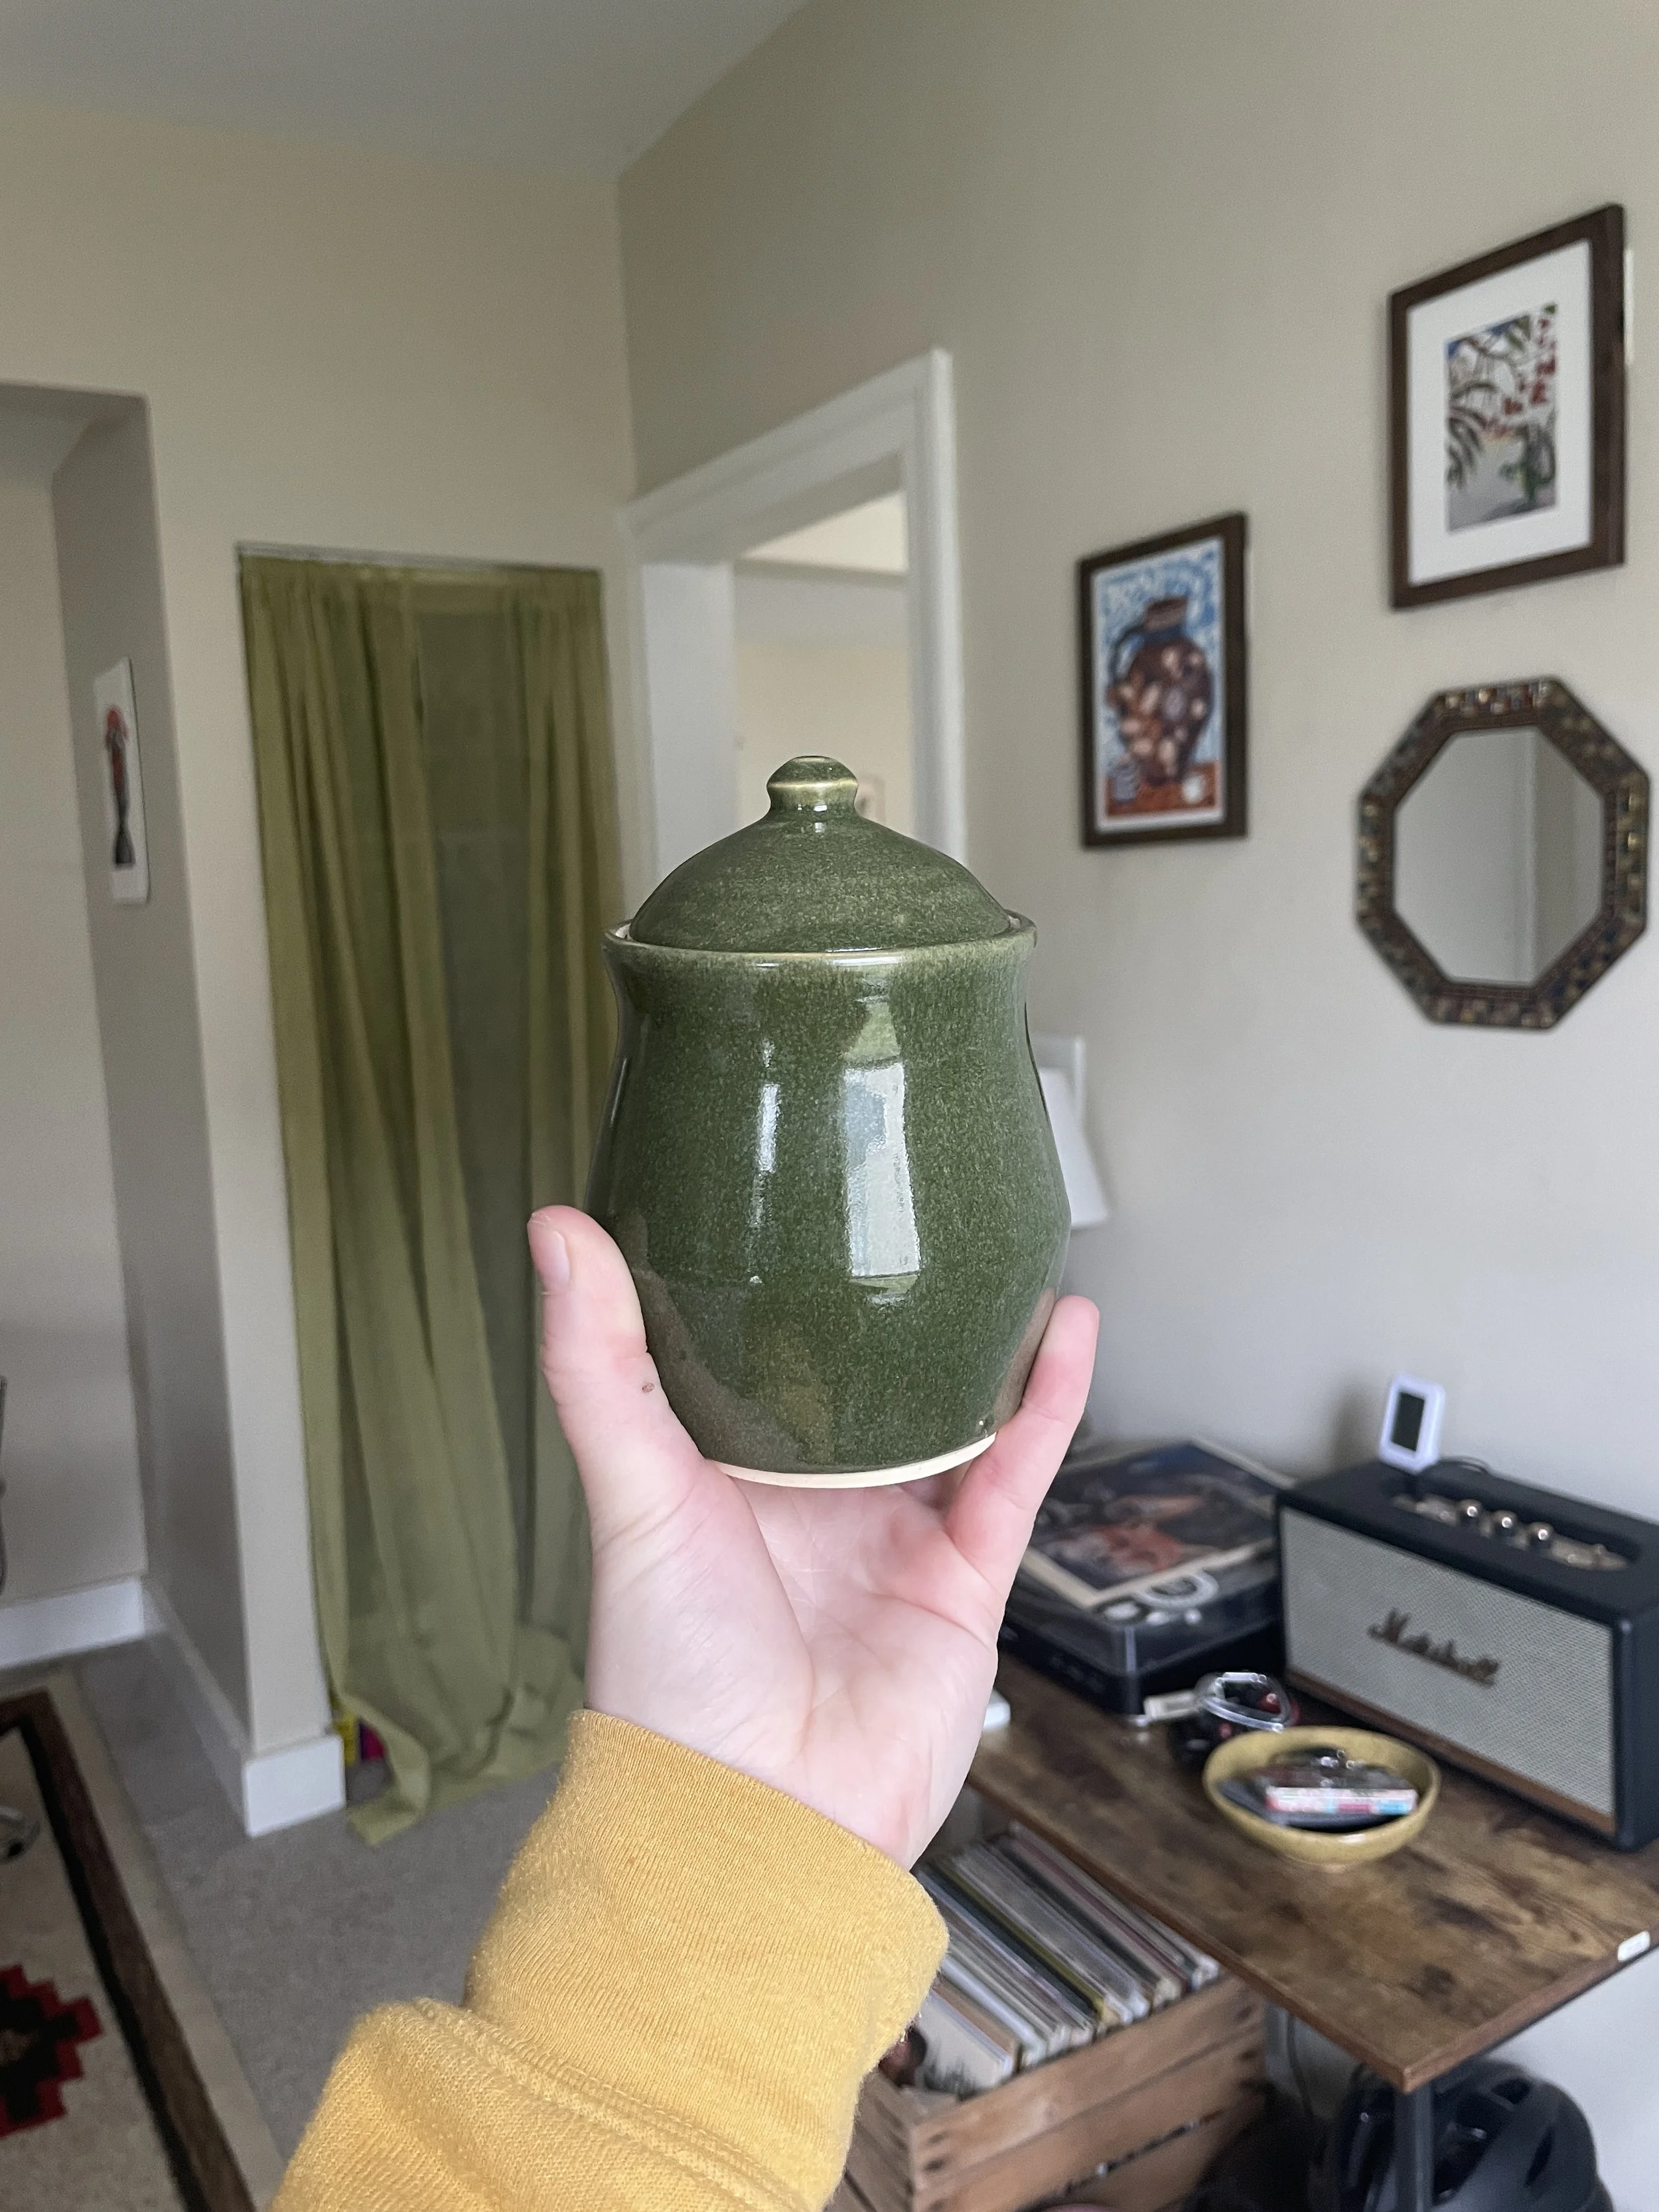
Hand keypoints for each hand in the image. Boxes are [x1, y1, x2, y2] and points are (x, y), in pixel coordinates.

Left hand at [530, 1206, 1098, 1864]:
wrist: (760, 1815)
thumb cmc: (672, 1674)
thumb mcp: (631, 1492)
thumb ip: (598, 1364)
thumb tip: (556, 1226)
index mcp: (730, 1478)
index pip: (759, 1358)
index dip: (776, 1285)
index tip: (792, 1198)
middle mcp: (818, 1501)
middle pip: (870, 1383)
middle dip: (893, 1308)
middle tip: (909, 1204)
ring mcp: (896, 1537)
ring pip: (956, 1416)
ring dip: (984, 1340)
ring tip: (1002, 1245)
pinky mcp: (966, 1577)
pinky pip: (1017, 1472)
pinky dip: (1048, 1401)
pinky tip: (1068, 1326)